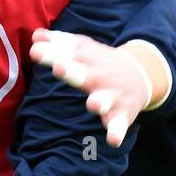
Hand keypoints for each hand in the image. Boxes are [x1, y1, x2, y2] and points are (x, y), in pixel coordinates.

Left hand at [29, 28, 168, 147]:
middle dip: (72, 71)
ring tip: (93, 104)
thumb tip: (36, 36)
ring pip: (104, 99)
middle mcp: (99, 75)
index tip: (35, 51)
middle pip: (84, 74)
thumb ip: (58, 43)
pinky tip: (113, 140)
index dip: (51, 53)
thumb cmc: (100, 62)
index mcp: (87, 58)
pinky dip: (117, 132)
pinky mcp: (122, 114)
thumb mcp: (83, 49)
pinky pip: (119, 125)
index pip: (67, 54)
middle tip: (59, 67)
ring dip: (99, 101)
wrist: (141, 74)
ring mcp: (112, 95)